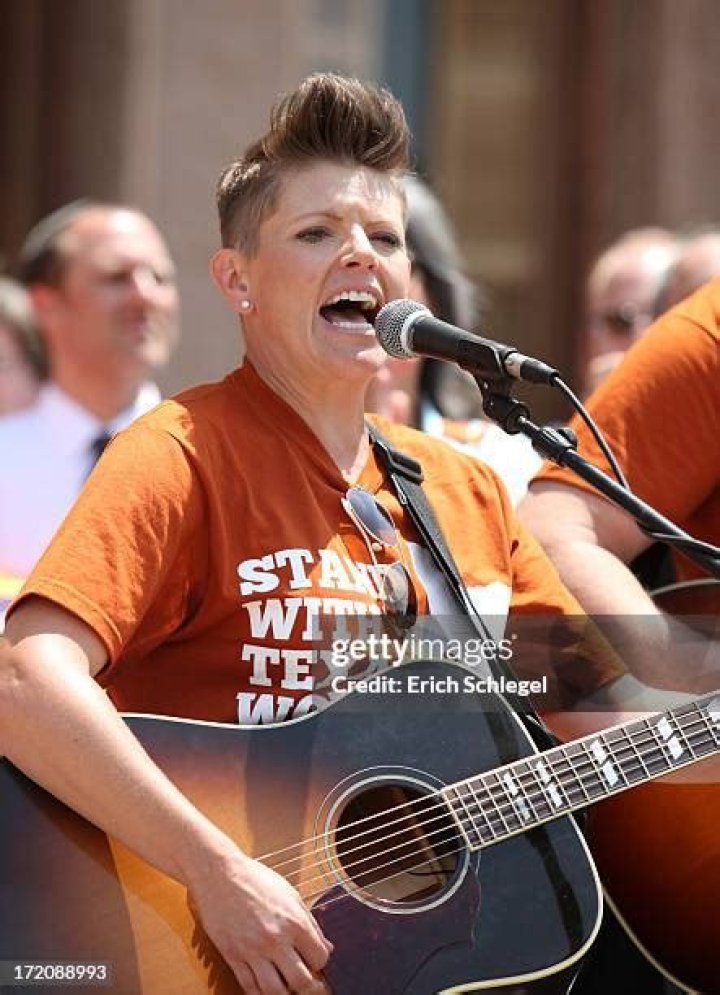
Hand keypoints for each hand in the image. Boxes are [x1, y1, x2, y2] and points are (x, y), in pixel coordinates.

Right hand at [188, 847, 332, 993]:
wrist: (220, 874)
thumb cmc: (256, 879)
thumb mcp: (290, 894)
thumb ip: (310, 923)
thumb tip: (327, 946)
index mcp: (293, 921)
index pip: (320, 957)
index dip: (320, 961)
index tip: (315, 960)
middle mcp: (275, 938)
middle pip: (301, 981)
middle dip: (308, 985)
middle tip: (306, 982)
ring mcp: (252, 950)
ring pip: (274, 991)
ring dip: (284, 993)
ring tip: (286, 986)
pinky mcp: (232, 956)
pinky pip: (249, 987)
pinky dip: (259, 993)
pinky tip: (265, 988)